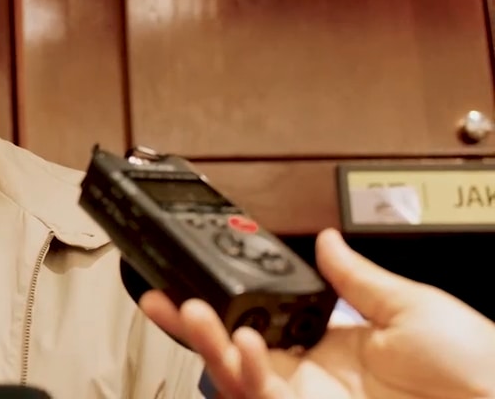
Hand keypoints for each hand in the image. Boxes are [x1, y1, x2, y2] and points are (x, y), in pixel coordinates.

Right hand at [139, 228, 494, 398]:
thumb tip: (327, 240)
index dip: (222, 302)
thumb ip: (359, 278)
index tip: (193, 279)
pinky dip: (244, 371)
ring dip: (207, 342)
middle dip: (192, 324)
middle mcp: (311, 379)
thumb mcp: (416, 308)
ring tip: (191, 310)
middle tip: (161, 298)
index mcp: (331, 347)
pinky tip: (242, 342)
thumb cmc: (480, 371)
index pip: (259, 321)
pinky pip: (261, 395)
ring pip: (236, 375)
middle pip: (233, 349)